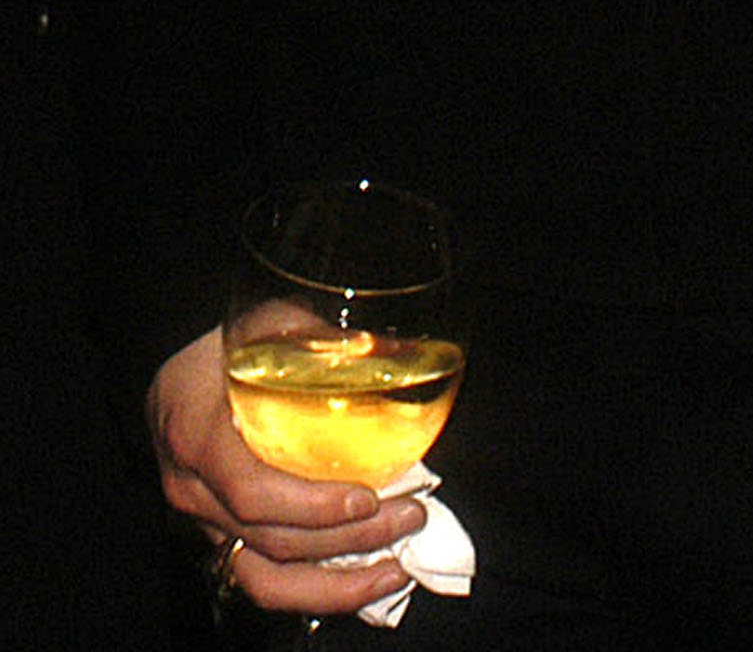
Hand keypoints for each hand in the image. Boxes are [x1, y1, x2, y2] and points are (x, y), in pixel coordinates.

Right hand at [151, 327, 422, 618]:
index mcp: (198, 438)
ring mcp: (204, 524)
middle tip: (412, 516)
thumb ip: (321, 339)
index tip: (368, 497)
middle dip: (348, 539)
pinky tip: (363, 583)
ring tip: (397, 569)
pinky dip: (314, 592)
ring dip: (334, 584)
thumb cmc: (224, 346)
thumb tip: (395, 352)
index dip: (312, 505)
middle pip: (270, 538)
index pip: (252, 491)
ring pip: (263, 579)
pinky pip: (262, 581)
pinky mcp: (221, 540)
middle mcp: (194, 493)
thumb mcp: (268, 323)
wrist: (176, 378)